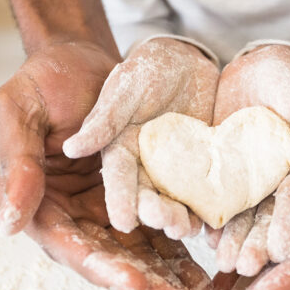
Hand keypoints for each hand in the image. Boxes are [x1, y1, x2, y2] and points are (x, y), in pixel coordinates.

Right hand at [0, 41, 211, 289]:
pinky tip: (218, 264)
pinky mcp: (146, 195)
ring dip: (175, 280)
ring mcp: (116, 209)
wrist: (85, 61)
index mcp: (45, 205)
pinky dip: (189, 247)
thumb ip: (15, 162)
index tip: (135, 282)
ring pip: (146, 253)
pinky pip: (167, 226)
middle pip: (115, 262)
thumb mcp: (16, 110)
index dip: (102, 266)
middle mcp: (82, 216)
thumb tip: (8, 224)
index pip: (72, 246)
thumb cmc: (44, 81)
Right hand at [63, 38, 218, 238]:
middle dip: (156, 214)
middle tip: (168, 225)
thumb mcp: (125, 87)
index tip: (124, 223)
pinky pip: (207, 194)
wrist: (189, 61)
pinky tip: (219, 226)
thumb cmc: (149, 67)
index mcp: (121, 152)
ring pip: (177, 202)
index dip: (121, 201)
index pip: (118, 180)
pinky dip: (212, 210)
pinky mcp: (203, 171)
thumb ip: (104, 119)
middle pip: (149, 198)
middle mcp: (146, 169)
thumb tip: (71, 148)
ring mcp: (176, 172)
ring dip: (182, 218)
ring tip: (189, 229)